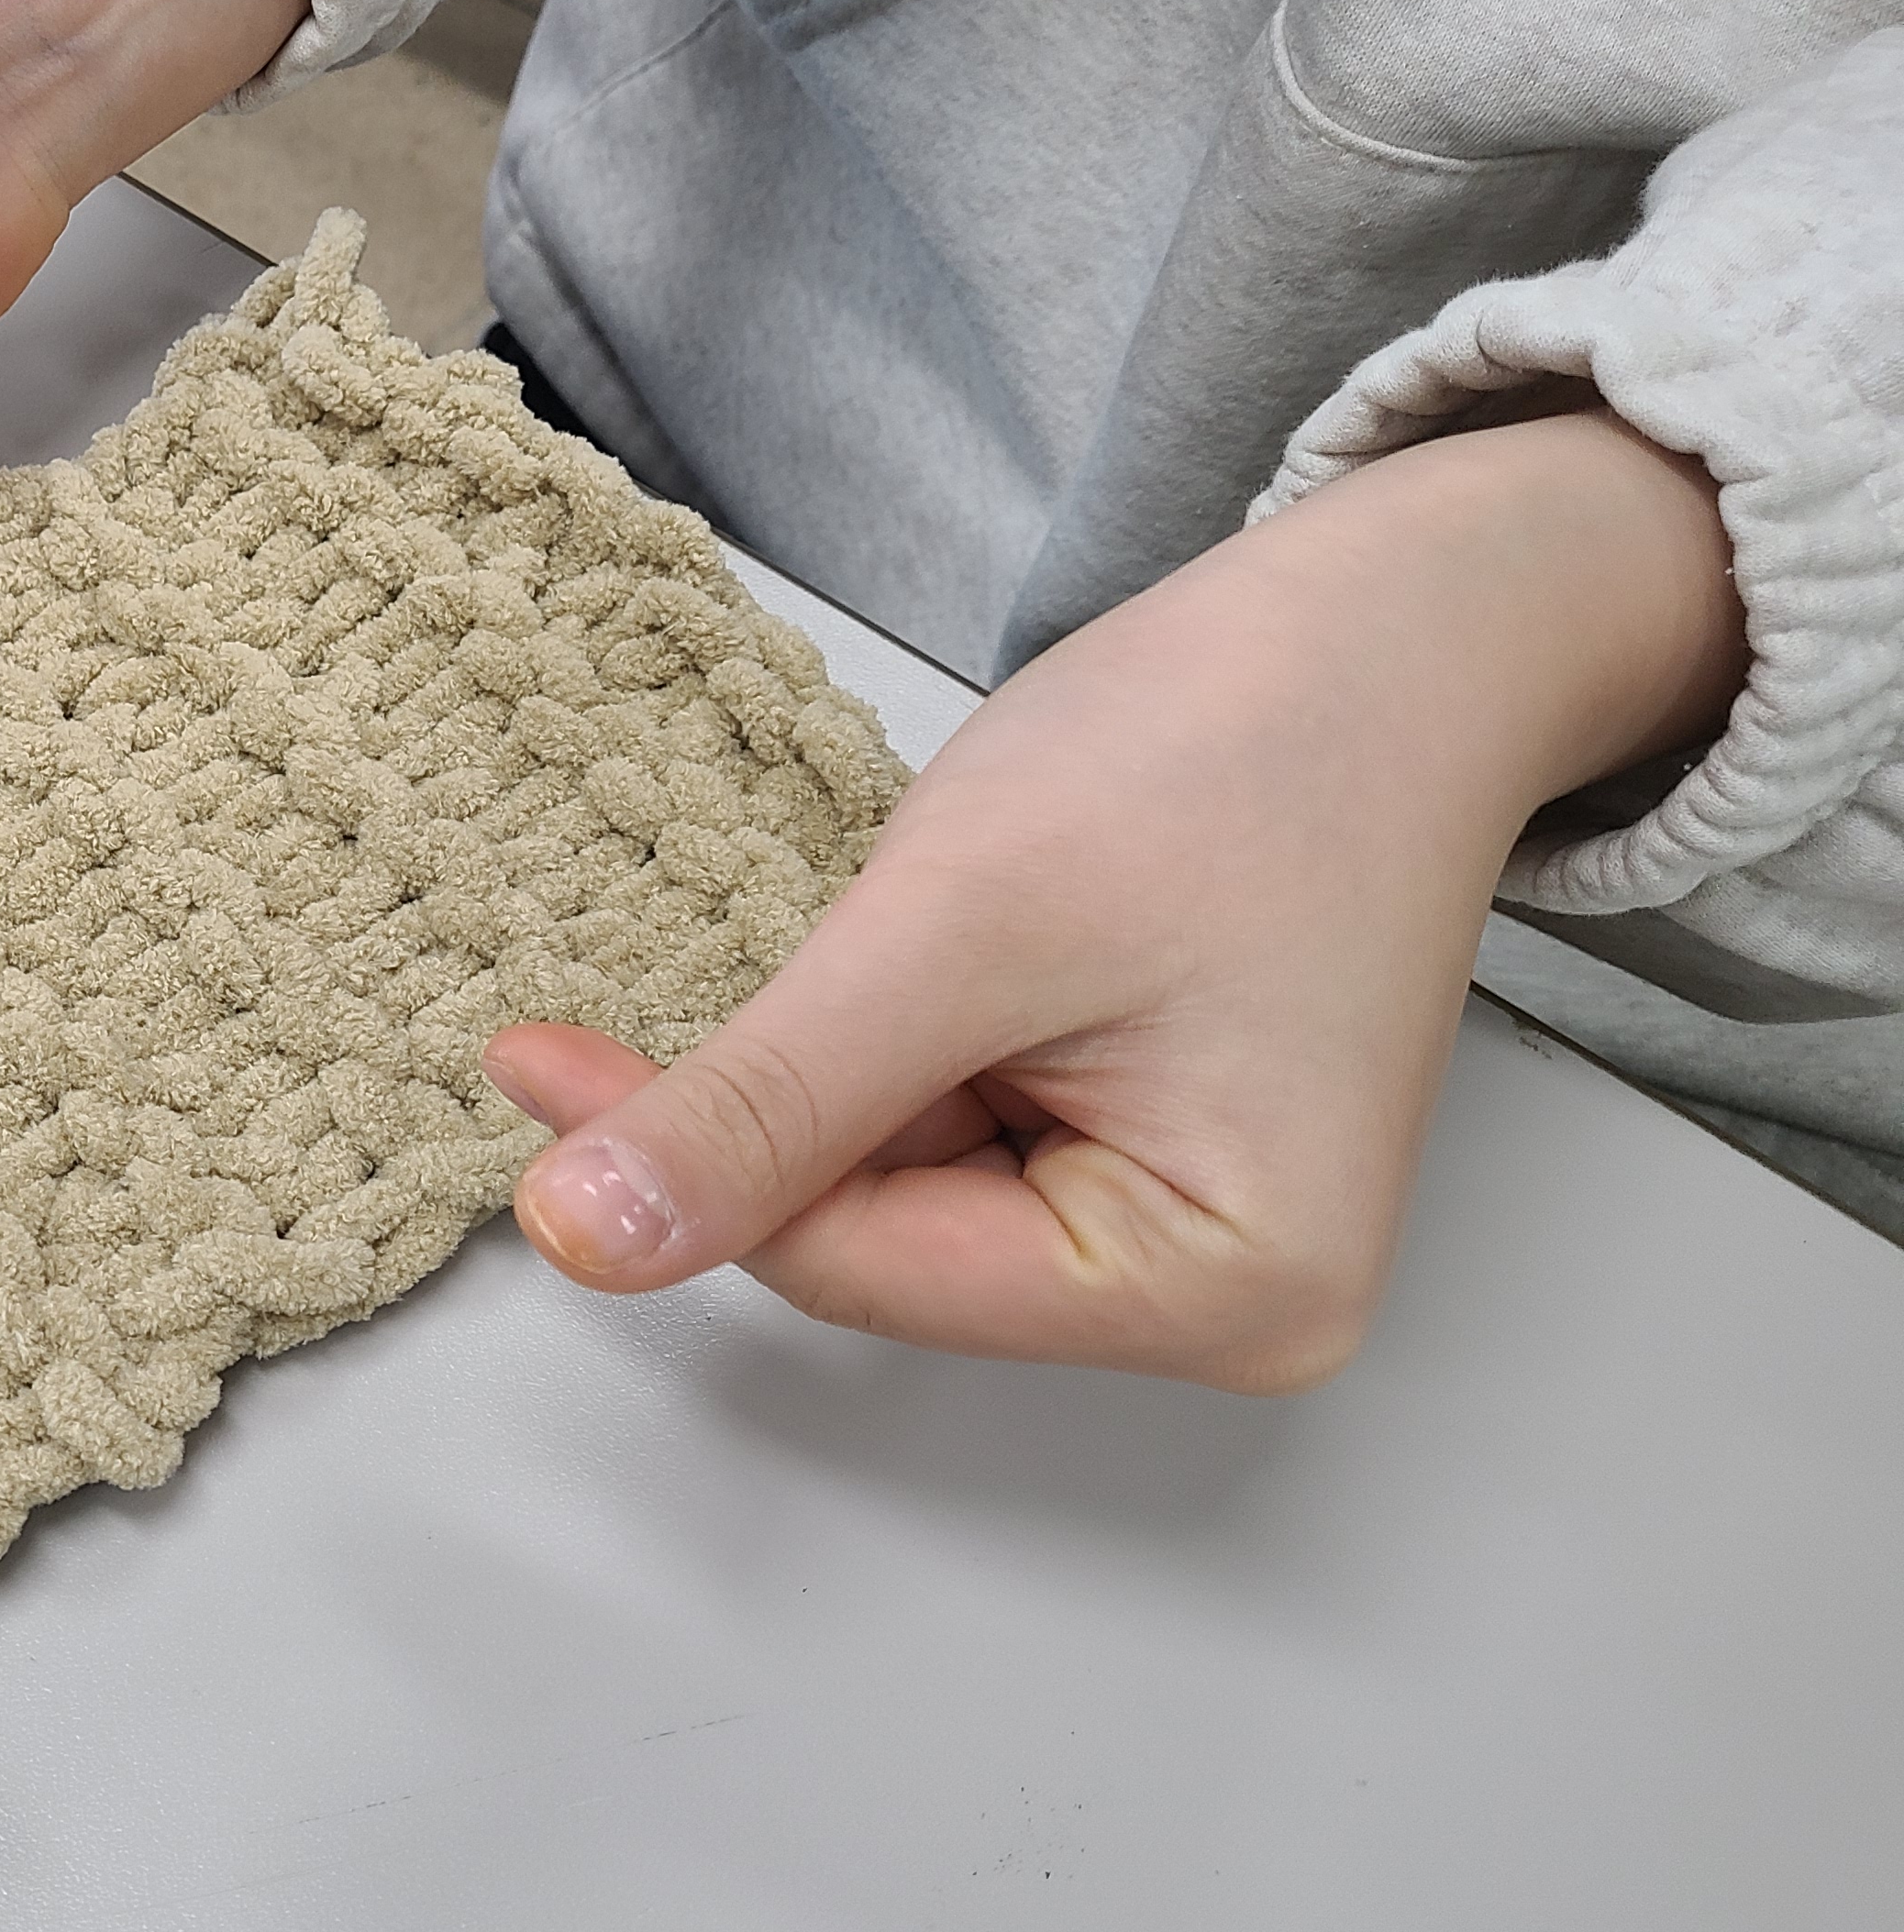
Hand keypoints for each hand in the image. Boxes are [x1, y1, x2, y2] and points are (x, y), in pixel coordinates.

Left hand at [484, 409, 1746, 1390]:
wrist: (1396, 628)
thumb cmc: (1248, 743)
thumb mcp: (958, 928)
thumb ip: (768, 1103)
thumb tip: (586, 1237)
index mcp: (1225, 1290)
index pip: (856, 1268)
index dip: (685, 1159)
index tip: (535, 1057)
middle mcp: (1228, 1302)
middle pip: (879, 1239)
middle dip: (804, 1094)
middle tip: (810, 936)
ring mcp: (1192, 1232)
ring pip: (900, 1180)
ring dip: (863, 1052)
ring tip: (962, 904)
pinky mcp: (1152, 1154)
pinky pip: (955, 1128)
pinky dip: (910, 1036)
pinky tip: (972, 934)